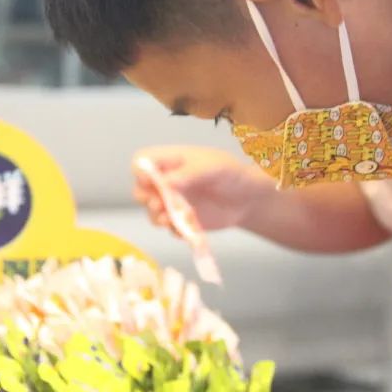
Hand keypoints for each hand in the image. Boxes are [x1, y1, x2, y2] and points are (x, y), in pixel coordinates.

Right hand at [132, 146, 273, 232]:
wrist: (250, 200)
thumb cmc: (233, 174)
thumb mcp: (215, 167)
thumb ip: (191, 173)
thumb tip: (166, 182)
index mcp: (172, 160)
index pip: (143, 161)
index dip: (141, 172)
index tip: (151, 183)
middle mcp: (168, 180)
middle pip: (140, 188)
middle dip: (145, 198)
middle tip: (159, 205)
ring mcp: (173, 201)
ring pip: (151, 210)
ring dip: (156, 217)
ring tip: (169, 221)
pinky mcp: (181, 220)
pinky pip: (169, 227)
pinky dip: (174, 230)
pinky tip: (186, 230)